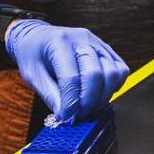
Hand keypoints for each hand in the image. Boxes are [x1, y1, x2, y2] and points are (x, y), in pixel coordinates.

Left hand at [5, 19, 128, 122]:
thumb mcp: (32, 75)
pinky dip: (113, 86)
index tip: (66, 117)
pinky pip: (120, 70)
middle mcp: (82, 39)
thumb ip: (50, 96)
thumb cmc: (32, 54)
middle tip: (78, 115)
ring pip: (113, 73)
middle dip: (88, 101)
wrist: (37, 36)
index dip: (71, 102)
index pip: (71, 77)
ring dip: (103, 96)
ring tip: (88, 106)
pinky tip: (99, 94)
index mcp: (59, 42)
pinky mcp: (107, 49)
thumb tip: (66, 117)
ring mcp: (97, 42)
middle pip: (96, 74)